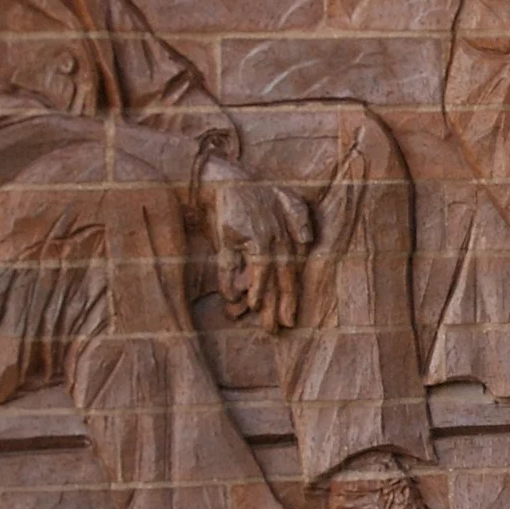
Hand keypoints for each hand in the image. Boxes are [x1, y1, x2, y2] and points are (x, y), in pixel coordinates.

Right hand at [198, 155, 310, 327]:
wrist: (219, 179)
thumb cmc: (234, 206)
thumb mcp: (244, 235)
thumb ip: (241, 265)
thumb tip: (238, 296)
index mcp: (287, 234)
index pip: (290, 272)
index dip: (289, 298)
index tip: (289, 321)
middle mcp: (280, 234)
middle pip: (284, 275)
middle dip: (281, 305)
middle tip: (278, 329)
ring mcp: (267, 232)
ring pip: (270, 273)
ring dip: (265, 298)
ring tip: (265, 322)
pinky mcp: (250, 231)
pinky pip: (252, 263)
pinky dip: (250, 283)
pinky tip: (245, 302)